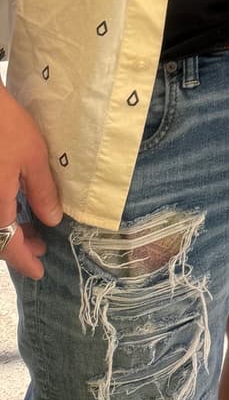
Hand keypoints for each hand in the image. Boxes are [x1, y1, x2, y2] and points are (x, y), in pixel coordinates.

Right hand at [0, 86, 61, 279]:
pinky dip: (2, 214)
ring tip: (33, 225)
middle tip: (41, 246)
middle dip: (18, 246)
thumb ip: (42, 192)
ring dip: (9, 229)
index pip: (9, 247)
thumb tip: (52, 220)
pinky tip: (15, 204)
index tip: (39, 271)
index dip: (25, 261)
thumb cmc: (6, 128)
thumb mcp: (33, 157)